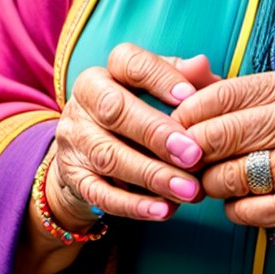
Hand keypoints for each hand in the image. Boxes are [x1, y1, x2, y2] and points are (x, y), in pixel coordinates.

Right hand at [52, 47, 211, 225]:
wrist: (91, 154)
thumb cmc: (141, 114)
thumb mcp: (160, 92)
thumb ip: (185, 78)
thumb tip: (202, 65)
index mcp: (108, 71)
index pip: (129, 62)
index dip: (160, 77)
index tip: (191, 97)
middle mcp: (84, 100)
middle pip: (115, 110)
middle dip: (156, 133)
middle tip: (194, 154)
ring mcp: (75, 138)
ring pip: (108, 155)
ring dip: (152, 175)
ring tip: (189, 190)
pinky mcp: (73, 176)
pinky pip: (99, 193)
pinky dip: (133, 205)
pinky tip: (164, 210)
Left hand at [170, 60, 274, 243]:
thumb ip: (238, 90)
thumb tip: (183, 71)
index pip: (220, 95)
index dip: (187, 115)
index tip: (177, 127)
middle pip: (217, 136)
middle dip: (192, 152)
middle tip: (185, 159)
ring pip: (224, 176)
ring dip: (211, 183)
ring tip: (220, 180)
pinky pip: (242, 210)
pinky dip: (234, 208)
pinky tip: (245, 199)